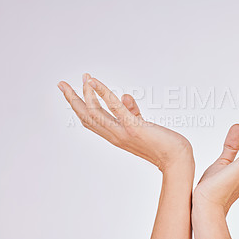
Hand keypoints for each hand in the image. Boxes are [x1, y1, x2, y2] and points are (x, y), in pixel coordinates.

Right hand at [57, 74, 193, 172]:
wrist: (177, 159)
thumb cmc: (162, 144)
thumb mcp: (142, 126)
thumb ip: (132, 112)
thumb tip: (123, 95)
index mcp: (115, 136)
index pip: (90, 121)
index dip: (78, 107)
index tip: (70, 92)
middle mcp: (114, 136)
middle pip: (86, 117)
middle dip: (72, 100)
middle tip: (61, 83)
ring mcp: (122, 132)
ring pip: (94, 113)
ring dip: (85, 94)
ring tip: (82, 78)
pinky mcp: (134, 127)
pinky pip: (114, 107)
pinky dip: (102, 93)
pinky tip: (93, 83)